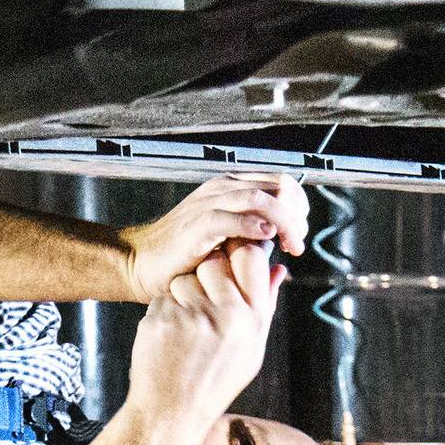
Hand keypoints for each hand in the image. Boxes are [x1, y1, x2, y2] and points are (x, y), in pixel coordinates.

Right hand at [121, 173, 307, 302]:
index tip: (300, 233)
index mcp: (232, 186)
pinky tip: (266, 238)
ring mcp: (209, 202)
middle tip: (298, 243)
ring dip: (284, 222)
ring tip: (291, 244)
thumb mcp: (229, 238)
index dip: (299, 205)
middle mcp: (222, 188)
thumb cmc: (186, 255)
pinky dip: (253, 226)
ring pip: (260, 199)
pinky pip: (231, 218)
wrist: (144, 262)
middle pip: (277, 187)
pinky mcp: (198, 224)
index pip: (281, 182)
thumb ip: (255, 232)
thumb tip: (287, 237)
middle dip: (296, 215)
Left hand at [128, 241, 287, 422]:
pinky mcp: (164, 319)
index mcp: (253, 320)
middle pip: (215, 262)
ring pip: (185, 279)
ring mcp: (194, 316)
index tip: (230, 261)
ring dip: (181, 296)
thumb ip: (264, 306)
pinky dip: (163, 312)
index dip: (239, 253)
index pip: (252, 259)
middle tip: (201, 303)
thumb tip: (279, 268)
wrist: (171, 411)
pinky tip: (168, 338)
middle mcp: (228, 315)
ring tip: (184, 329)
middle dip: (205, 276)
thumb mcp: (251, 349)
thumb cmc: (215, 380)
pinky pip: (163, 297)